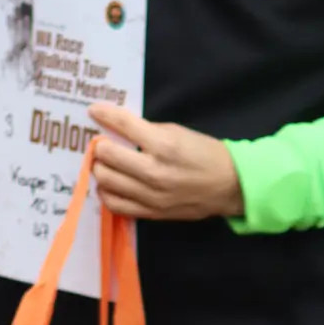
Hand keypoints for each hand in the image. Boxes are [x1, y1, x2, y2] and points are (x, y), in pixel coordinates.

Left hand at [90, 100, 242, 221]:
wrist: (230, 186)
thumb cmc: (205, 154)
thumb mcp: (178, 132)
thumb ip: (147, 131)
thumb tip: (117, 129)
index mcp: (165, 146)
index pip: (124, 126)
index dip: (104, 115)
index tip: (94, 111)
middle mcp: (154, 172)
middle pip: (107, 157)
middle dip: (100, 146)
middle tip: (101, 143)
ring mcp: (151, 196)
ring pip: (106, 181)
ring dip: (100, 168)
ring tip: (104, 163)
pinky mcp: (150, 213)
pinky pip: (115, 204)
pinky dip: (106, 192)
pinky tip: (109, 184)